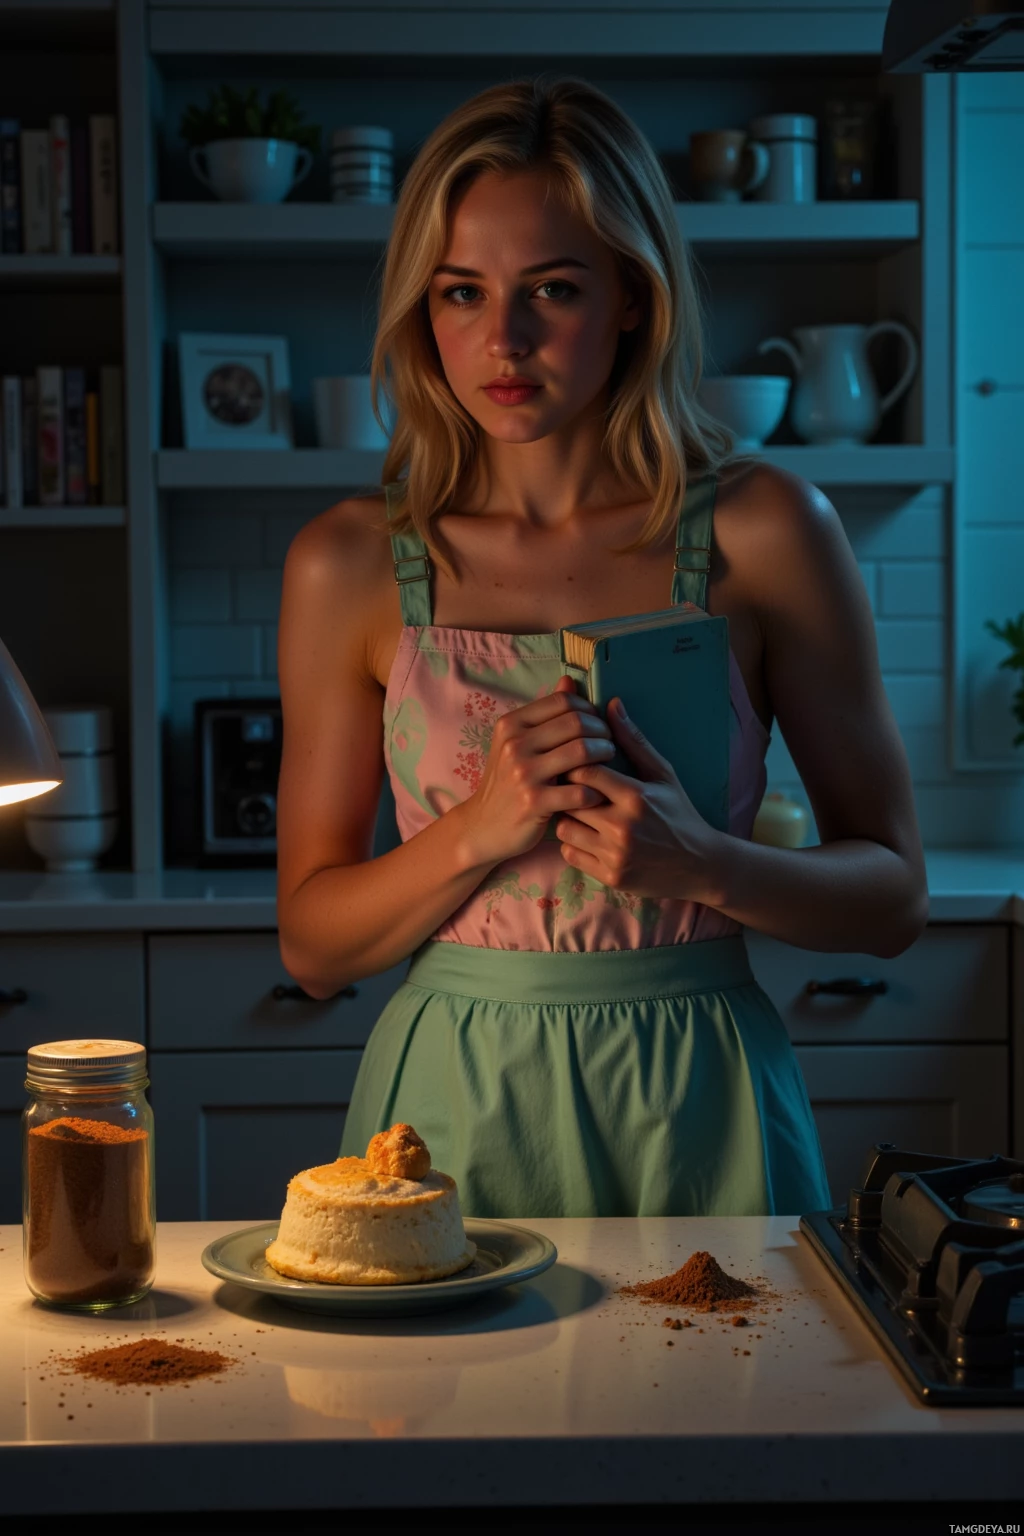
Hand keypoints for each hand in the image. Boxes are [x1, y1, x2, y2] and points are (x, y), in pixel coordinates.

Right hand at [457, 675, 615, 867]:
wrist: (482, 826)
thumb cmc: (507, 781)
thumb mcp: (517, 742)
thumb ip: (545, 713)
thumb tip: (569, 680)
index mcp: (512, 724)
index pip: (563, 702)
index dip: (588, 710)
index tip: (597, 724)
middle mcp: (515, 744)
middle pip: (576, 723)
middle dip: (602, 732)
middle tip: (609, 744)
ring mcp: (523, 773)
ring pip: (582, 751)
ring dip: (604, 755)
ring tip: (608, 763)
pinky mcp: (534, 803)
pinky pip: (580, 791)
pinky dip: (595, 792)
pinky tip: (597, 795)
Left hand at [557, 697, 722, 901]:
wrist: (699, 865)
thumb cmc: (679, 813)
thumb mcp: (663, 775)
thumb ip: (634, 741)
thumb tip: (612, 704)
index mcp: (636, 797)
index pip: (585, 772)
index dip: (576, 766)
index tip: (578, 766)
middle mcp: (623, 827)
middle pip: (570, 800)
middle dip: (569, 793)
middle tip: (574, 790)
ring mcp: (615, 855)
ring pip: (564, 828)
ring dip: (568, 819)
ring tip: (582, 814)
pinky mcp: (610, 876)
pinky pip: (569, 854)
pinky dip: (574, 844)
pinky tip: (590, 837)